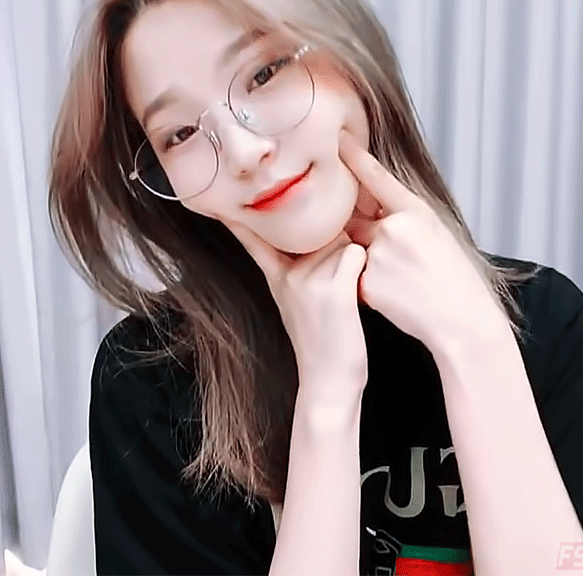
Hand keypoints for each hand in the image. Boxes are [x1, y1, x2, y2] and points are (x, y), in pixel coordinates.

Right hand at [224, 221, 368, 397]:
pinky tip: (359, 289)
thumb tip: (311, 243)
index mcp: (277, 277)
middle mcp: (289, 275)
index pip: (254, 240)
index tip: (219, 202)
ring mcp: (309, 280)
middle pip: (319, 232)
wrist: (328, 381)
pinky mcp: (334, 289)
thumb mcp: (293, 304)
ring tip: (348, 292)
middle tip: (339, 280)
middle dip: (334, 243)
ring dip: (352, 258)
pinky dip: (363, 265)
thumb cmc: (321, 342)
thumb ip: (293, 272)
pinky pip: (355, 254)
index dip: (238, 219)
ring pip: (340, 241)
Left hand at [339, 130, 510, 360]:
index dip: (354, 155)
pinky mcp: (365, 281)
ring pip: (355, 252)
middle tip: (391, 250)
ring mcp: (377, 255)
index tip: (336, 137)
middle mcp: (393, 228)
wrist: (462, 320)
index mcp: (416, 211)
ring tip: (404, 283)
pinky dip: (368, 285)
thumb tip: (376, 208)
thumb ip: (403, 218)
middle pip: (356, 219)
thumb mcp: (436, 234)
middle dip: (361, 233)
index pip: (376, 176)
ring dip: (367, 263)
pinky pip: (355, 277)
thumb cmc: (454, 278)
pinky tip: (396, 297)